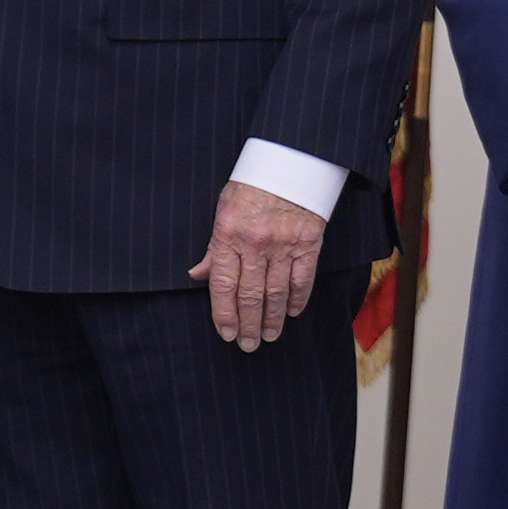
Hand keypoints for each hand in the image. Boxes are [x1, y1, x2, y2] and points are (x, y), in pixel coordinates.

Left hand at [202, 180, 326, 349]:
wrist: (289, 163)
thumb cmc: (251, 186)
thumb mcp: (223, 212)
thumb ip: (214, 248)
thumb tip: (199, 275)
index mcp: (228, 235)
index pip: (224, 285)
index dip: (224, 314)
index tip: (226, 333)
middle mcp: (255, 243)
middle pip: (250, 295)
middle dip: (248, 325)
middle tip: (248, 345)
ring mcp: (284, 244)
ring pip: (276, 292)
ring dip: (273, 319)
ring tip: (270, 335)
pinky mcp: (308, 242)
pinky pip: (302, 278)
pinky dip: (297, 299)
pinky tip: (293, 313)